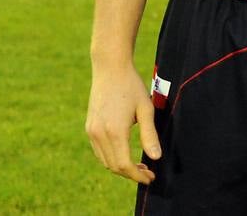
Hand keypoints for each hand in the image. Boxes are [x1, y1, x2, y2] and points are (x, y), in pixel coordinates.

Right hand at [86, 65, 161, 184]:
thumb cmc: (132, 86)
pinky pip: (99, 151)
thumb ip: (150, 135)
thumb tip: (156, 157)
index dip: (137, 175)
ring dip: (120, 167)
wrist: (110, 69)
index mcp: (115, 131)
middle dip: (131, 174)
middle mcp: (99, 134)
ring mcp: (91, 131)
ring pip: (105, 161)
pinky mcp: (89, 127)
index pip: (124, 165)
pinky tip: (125, 153)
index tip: (151, 177)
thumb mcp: (146, 109)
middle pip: (113, 166)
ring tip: (139, 165)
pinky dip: (111, 158)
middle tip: (148, 172)